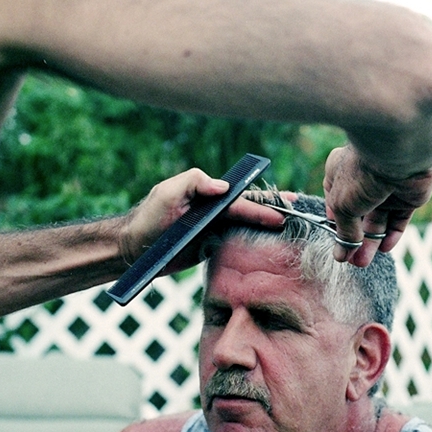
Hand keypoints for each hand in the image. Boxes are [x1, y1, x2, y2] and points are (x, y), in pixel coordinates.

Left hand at [120, 168, 284, 269]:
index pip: (241, 197)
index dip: (263, 200)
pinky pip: (236, 244)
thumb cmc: (148, 218)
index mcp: (208, 196)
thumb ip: (193, 182)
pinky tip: (269, 249)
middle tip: (297, 214)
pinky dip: (253, 244)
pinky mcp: (210, 248)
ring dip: (267, 229)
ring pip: (246, 228)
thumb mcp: (166, 192)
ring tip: (291, 231)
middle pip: (249, 211)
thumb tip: (224, 187)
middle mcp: (214, 212)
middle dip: (273, 212)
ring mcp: (214, 231)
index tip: (285, 201)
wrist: (134, 250)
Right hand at [323, 145, 431, 266]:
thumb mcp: (343, 206)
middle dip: (353, 239)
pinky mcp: (407, 196)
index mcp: (339, 173)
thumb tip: (342, 254)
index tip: (335, 242)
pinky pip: (398, 220)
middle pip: (357, 216)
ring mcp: (386, 188)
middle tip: (350, 261)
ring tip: (362, 263)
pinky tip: (385, 249)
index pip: (335, 203)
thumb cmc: (361, 174)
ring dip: (370, 243)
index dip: (335, 224)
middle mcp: (362, 180)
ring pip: (377, 221)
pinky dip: (391, 235)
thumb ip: (344, 232)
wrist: (398, 156)